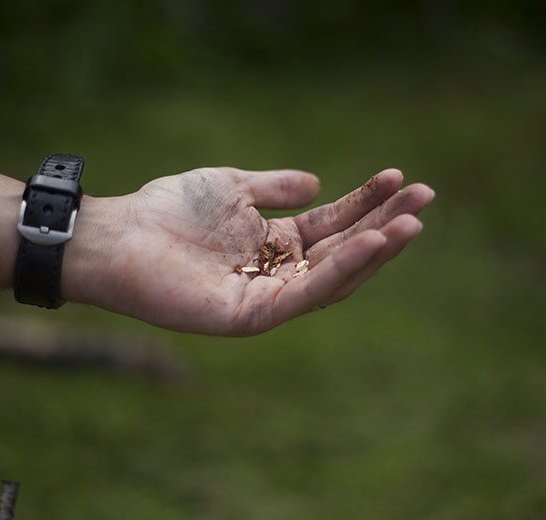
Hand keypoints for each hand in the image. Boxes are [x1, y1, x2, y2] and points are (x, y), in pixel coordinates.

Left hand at [66, 167, 433, 335]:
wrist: (121, 235)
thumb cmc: (169, 209)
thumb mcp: (232, 187)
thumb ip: (275, 188)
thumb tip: (319, 184)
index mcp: (274, 243)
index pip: (332, 224)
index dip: (367, 202)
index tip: (400, 177)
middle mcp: (278, 272)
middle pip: (343, 250)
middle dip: (384, 223)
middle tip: (424, 197)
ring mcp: (268, 298)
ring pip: (333, 277)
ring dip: (375, 250)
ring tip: (410, 223)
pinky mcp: (253, 316)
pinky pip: (306, 293)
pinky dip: (340, 268)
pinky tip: (370, 242)